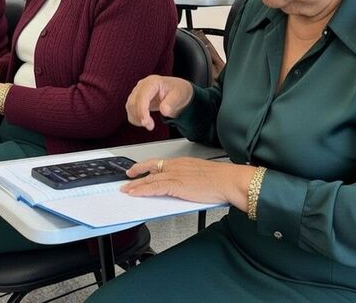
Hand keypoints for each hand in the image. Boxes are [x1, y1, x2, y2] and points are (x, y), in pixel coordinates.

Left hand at [121, 157, 254, 207]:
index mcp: (183, 162)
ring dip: (135, 185)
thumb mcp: (202, 175)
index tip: (141, 169)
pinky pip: (154, 187)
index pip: (160, 163)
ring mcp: (175, 175)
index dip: (148, 166)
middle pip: (151, 168)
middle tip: (128, 176)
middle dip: (137, 172)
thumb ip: (191, 179)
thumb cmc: (222, 179)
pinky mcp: (176, 185)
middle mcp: (177, 166)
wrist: (228, 180)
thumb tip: (186, 186)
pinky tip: (135, 194)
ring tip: (126, 189)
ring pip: (149, 178)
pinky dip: (142, 191)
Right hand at [125, 75, 194, 129]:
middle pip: (133, 102)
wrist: (178, 91)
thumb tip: (164, 111)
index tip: (145, 122)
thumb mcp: (179, 96)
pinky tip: (145, 122)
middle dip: (139, 116)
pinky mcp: (136, 99)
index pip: (142, 96)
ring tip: (150, 125)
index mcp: (153, 82)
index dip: (141, 110)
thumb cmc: (178, 91)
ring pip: (130, 106)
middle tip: (150, 126)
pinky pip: (131, 110)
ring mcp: (138, 92)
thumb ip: (171, 103)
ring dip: (137, 118)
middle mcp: (142, 85)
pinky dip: (135, 118)